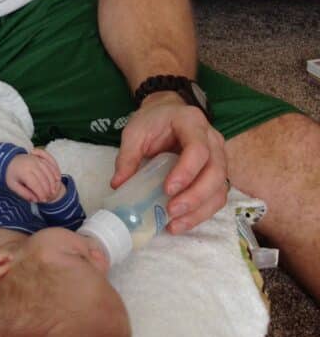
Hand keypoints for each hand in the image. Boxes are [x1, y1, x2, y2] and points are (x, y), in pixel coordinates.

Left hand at [6, 148, 64, 202]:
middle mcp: (31, 164)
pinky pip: (50, 164)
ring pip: (48, 171)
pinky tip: (57, 179)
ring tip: (53, 191)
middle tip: (47, 198)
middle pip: (44, 178)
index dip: (41, 193)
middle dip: (47, 189)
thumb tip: (35, 200)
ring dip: (52, 182)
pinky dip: (55, 172)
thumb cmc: (11, 175)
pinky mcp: (40, 158)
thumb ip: (23, 193)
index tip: (43, 200)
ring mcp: (36, 160)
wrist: (10, 161)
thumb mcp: (13, 186)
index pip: (35, 184)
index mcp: (23, 172)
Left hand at [112, 94, 227, 232]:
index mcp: (192, 123)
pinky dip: (201, 213)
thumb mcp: (135, 132)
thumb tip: (118, 185)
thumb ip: (127, 156)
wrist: (168, 113)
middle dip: (195, 197)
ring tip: (175, 223)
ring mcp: (219, 157)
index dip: (186, 171)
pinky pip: (216, 197)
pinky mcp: (217, 174)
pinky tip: (181, 222)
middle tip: (172, 211)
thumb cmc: (153, 121)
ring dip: (199, 211)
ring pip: (219, 188)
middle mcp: (212, 140)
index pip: (198, 149)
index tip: (168, 189)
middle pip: (215, 172)